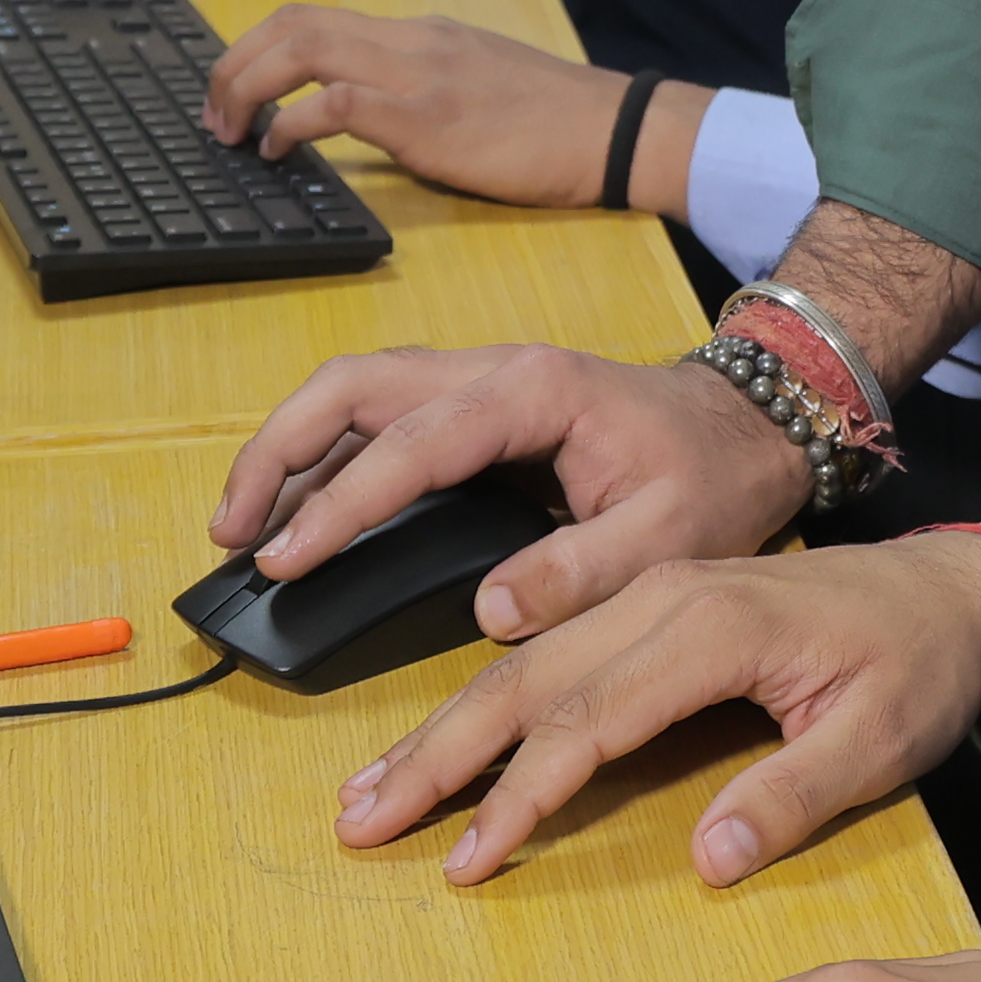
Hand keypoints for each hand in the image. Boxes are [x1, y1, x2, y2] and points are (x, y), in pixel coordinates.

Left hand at [206, 9, 676, 207]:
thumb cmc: (552, 121)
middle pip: (292, 22)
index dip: (256, 46)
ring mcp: (416, 73)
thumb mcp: (474, 84)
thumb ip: (418, 87)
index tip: (233, 88)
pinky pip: (336, 103)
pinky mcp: (426, 118)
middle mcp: (409, 40)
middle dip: (233, 63)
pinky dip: (292, 124)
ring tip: (230, 130)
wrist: (612, 129)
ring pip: (302, 48)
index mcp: (418, 33)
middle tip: (212, 112)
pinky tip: (280, 152)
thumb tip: (362, 114)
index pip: (315, 15)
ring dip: (248, 86)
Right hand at [210, 343, 809, 639]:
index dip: (340, 500)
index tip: (285, 555)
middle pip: (352, 386)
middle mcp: (493, 371)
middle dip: (278, 451)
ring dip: (288, 451)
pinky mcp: (474, 410)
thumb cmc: (713, 476)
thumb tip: (489, 610)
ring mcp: (478, 384)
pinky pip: (379, 418)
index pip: (412, 439)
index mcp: (534, 392)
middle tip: (230, 533)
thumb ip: (583, 572)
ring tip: (238, 529)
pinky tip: (297, 514)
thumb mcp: (670, 537)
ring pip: (354, 393)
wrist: (750, 428)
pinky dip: (323, 458)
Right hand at [338, 531, 980, 886]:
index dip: (523, 793)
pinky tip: (439, 741)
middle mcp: (666, 599)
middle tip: (359, 824)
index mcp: (717, 625)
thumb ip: (796, 794)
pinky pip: (549, 650)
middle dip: (439, 755)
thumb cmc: (920, 666)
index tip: (465, 861)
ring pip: (524, 662)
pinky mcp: (649, 603)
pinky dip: (484, 700)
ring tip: (368, 792)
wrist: (951, 587)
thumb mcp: (886, 738)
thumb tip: (709, 861)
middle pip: (527, 679)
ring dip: (441, 728)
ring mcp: (651, 595)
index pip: (593, 717)